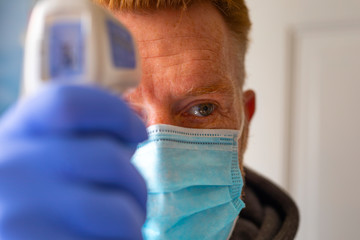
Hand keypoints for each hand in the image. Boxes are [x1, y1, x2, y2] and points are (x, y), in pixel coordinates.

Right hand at [0, 84, 147, 239]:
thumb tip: (137, 121)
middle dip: (137, 184)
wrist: (13, 234)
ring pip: (120, 214)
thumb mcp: (48, 152)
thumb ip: (86, 135)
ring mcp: (19, 214)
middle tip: (134, 199)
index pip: (70, 102)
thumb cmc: (42, 193)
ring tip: (120, 226)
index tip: (139, 133)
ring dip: (134, 222)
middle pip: (111, 159)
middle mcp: (9, 167)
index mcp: (18, 132)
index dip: (118, 114)